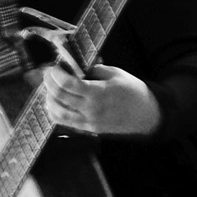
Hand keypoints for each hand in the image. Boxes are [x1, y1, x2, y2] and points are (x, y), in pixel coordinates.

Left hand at [43, 63, 161, 136]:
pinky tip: (54, 103)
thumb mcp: (115, 74)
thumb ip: (93, 70)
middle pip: (58, 97)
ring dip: (49, 98)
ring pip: (57, 113)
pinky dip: (55, 112)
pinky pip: (65, 123)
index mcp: (98, 93)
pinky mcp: (89, 129)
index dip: (55, 73)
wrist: (148, 115)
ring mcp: (89, 122)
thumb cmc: (134, 92)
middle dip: (49, 82)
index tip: (53, 66)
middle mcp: (90, 110)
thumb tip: (75, 66)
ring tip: (50, 88)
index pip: (67, 83)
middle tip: (48, 74)